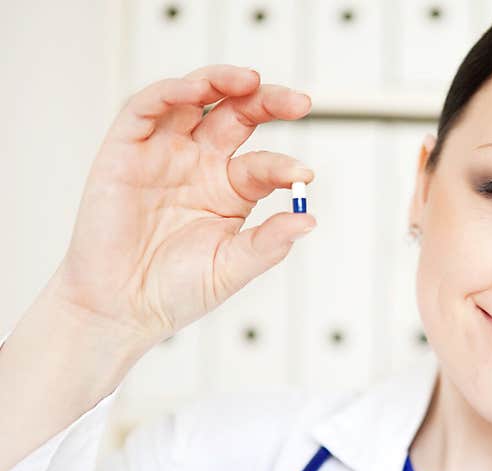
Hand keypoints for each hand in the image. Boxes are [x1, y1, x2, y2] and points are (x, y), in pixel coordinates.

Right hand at [49, 64, 315, 347]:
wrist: (120, 309)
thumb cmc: (176, 290)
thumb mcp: (231, 268)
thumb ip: (269, 243)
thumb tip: (310, 220)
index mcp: (231, 191)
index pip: (265, 164)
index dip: (285, 166)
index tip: (303, 176)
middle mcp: (200, 165)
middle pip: (238, 116)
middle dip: (269, 101)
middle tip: (301, 103)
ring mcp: (164, 154)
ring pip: (195, 100)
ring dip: (221, 82)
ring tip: (251, 80)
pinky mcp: (126, 150)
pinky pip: (147, 109)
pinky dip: (171, 92)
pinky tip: (196, 91)